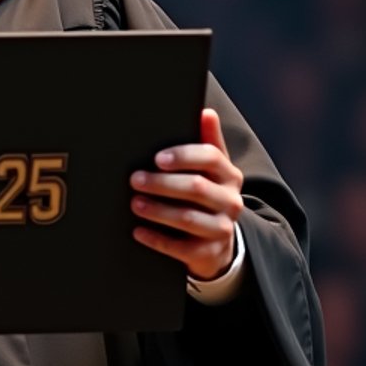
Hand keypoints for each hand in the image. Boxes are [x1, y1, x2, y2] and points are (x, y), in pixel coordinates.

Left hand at [129, 108, 243, 280]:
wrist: (218, 244)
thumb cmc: (206, 197)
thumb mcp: (211, 170)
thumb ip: (208, 141)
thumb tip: (206, 111)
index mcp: (230, 175)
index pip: (211, 158)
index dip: (184, 156)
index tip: (157, 158)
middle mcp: (231, 201)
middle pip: (196, 188)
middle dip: (162, 183)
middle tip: (135, 179)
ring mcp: (222, 229)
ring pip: (188, 218)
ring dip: (158, 210)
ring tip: (134, 203)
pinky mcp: (208, 254)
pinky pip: (180, 248)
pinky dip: (157, 239)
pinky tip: (138, 231)